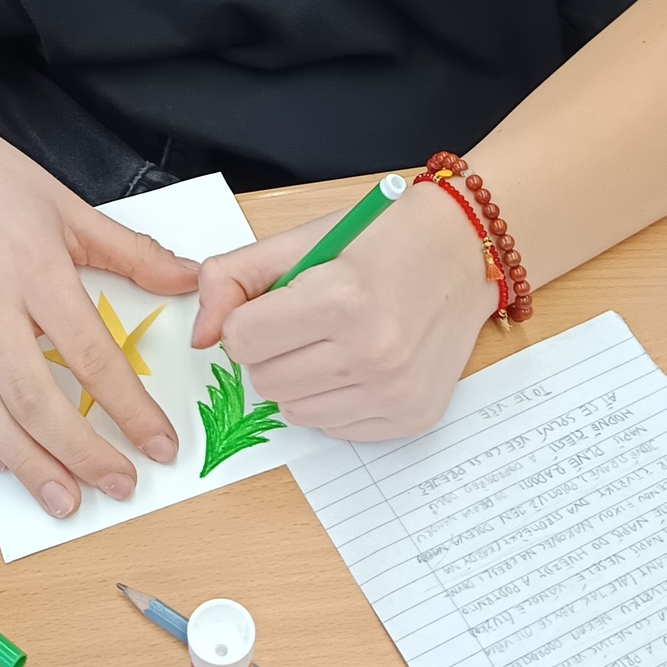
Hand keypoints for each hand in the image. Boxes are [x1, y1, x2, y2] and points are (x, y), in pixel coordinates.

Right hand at [0, 113, 198, 516]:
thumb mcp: (71, 209)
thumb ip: (133, 254)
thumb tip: (192, 281)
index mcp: (33, 268)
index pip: (90, 354)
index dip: (129, 408)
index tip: (160, 445)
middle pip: (35, 398)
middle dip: (82, 452)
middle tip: (118, 485)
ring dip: (26, 463)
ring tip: (63, 498)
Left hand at [191, 182, 494, 440]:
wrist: (467, 251)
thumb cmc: (382, 238)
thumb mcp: (301, 239)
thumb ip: (232, 278)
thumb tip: (200, 337)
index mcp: (341, 299)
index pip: (241, 341)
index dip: (249, 320)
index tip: (277, 303)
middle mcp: (371, 353)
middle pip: (264, 380)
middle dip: (272, 350)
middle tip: (308, 321)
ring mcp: (394, 392)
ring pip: (293, 410)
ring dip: (299, 379)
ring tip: (335, 340)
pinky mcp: (411, 417)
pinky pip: (334, 427)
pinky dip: (333, 399)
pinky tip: (361, 363)